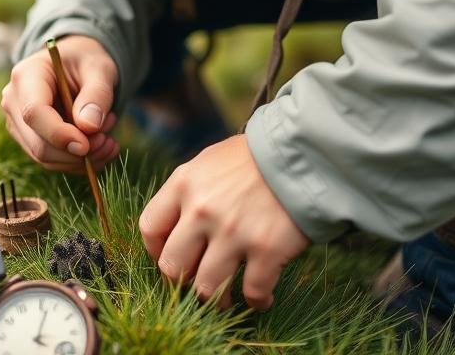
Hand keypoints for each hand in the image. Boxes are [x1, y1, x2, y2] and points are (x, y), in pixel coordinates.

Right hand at [1, 35, 119, 173]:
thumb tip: (89, 127)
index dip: (59, 134)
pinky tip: (98, 144)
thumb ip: (97, 94)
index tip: (87, 145)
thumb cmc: (86, 61)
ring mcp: (17, 123)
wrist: (76, 63)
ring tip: (107, 139)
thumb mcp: (99, 69)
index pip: (34, 113)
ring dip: (81, 159)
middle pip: (38, 143)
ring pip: (45, 157)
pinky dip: (77, 160)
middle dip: (76, 153)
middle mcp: (14, 101)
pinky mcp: (28, 138)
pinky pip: (51, 160)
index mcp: (26, 76)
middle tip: (108, 142)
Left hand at [139, 135, 308, 309]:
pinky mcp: (266, 250)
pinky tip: (260, 299)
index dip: (155, 250)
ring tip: (225, 300)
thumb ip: (187, 193)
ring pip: (206, 288)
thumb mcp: (208, 163)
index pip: (150, 228)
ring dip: (215, 300)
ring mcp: (233, 232)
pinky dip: (256, 302)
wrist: (304, 152)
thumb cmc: (254, 158)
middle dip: (181, 282)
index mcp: (183, 185)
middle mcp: (202, 211)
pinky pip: (252, 292)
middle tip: (195, 283)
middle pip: (172, 266)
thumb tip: (176, 229)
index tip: (169, 257)